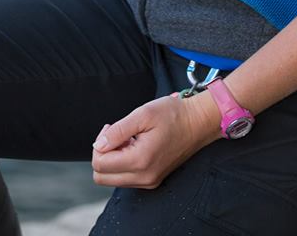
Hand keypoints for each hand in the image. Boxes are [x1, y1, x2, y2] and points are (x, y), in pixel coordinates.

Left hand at [91, 92, 221, 189]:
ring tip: (129, 138)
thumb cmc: (173, 115)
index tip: (112, 128)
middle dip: (103, 154)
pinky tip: (135, 145)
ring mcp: (149, 181)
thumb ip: (118, 131)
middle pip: (102, 177)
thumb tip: (98, 145)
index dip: (100, 143)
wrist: (198, 122)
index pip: (100, 165)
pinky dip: (124, 162)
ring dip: (114, 158)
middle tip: (116, 134)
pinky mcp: (153, 179)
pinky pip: (126, 177)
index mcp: (140, 161)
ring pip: (113, 178)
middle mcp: (144, 177)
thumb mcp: (142, 114)